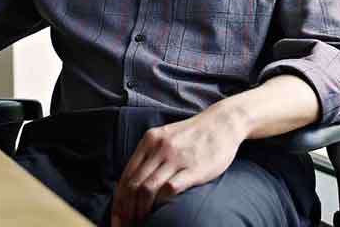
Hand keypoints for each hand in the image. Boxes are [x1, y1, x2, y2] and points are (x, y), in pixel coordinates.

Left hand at [110, 106, 248, 226]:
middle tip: (125, 226)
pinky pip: (170, 188)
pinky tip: (160, 212)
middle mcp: (159, 147)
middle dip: (126, 210)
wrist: (224, 123)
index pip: (126, 176)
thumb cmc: (195, 134)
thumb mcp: (166, 136)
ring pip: (148, 188)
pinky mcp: (193, 168)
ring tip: (140, 223)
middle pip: (134, 185)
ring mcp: (176, 157)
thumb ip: (150, 155)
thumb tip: (132, 183)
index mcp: (150, 140)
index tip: (116, 218)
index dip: (119, 201)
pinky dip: (161, 203)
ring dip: (140, 210)